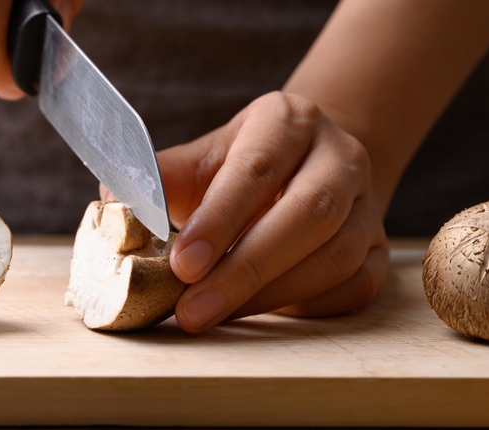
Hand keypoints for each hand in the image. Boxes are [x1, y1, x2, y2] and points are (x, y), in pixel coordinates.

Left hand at [104, 92, 389, 332]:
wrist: (304, 167)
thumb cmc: (238, 169)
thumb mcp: (201, 159)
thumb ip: (158, 179)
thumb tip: (112, 208)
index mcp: (288, 122)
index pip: (256, 170)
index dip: (219, 220)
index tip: (182, 266)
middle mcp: (339, 157)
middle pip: (307, 215)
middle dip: (246, 270)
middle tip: (193, 310)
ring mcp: (367, 204)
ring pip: (336, 256)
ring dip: (271, 296)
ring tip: (214, 317)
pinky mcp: (377, 249)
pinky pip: (352, 287)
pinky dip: (304, 307)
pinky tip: (260, 316)